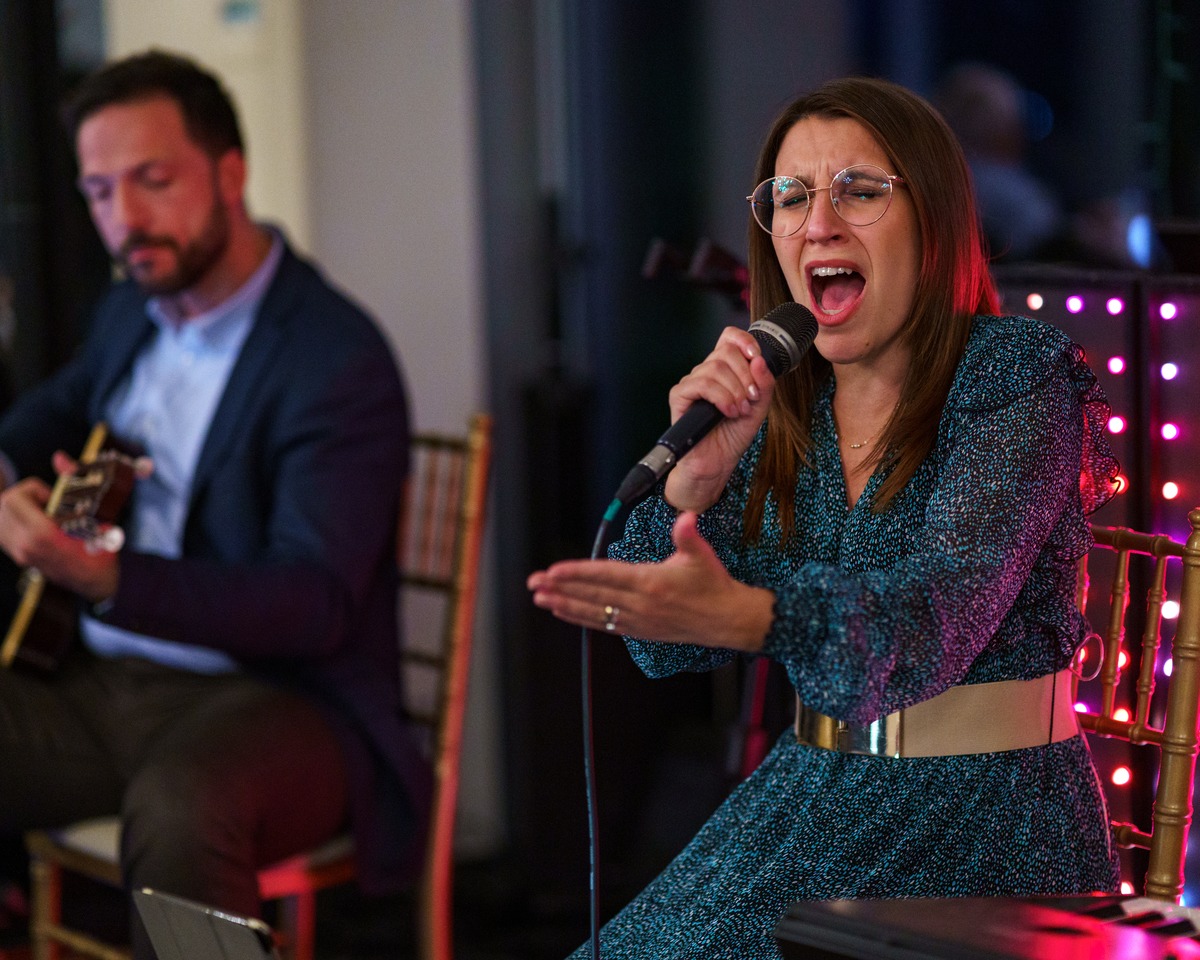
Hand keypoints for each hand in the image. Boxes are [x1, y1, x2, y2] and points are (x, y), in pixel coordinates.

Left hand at [0, 460, 119, 603]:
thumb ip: (73, 482)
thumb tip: (58, 456)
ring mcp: (19, 553)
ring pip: (1, 515)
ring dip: (18, 507)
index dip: (34, 490)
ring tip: (42, 514)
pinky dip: (15, 520)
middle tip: (47, 503)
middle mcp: (24, 545)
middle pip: (5, 504)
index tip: (53, 498)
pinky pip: (4, 529)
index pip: (15, 498)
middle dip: (24, 495)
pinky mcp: (19, 557)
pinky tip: (36, 524)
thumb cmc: (101, 550)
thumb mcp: (96, 515)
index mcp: (42, 535)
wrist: (98, 583)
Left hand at [527, 511, 774, 651]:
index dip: (578, 573)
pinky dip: (581, 617)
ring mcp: (638, 620)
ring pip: (593, 612)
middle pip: (593, 595)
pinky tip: (563, 612)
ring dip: (565, 605)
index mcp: (651, 583)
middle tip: (534, 583)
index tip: (554, 570)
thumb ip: (689, 535)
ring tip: (540, 598)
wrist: (728, 620)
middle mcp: (640, 604)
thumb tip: (686, 517)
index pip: (606, 576)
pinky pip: (603, 624)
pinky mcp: (639, 630)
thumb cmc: (713, 585)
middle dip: (561, 588)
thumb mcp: (702, 556)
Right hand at [663, 326, 776, 512]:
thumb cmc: (733, 435)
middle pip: (726, 351)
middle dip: (745, 376)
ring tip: (740, 411)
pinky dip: (721, 397)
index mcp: (725, 370)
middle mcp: (706, 372)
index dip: (744, 341)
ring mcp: (692, 383)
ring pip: (715, 368)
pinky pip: (701, 384)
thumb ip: (764, 384)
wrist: (717, 463)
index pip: (729, 337)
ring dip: (735, 391)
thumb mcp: (759, 407)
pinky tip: (727, 412)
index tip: (757, 358)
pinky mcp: (679, 396)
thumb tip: (759, 360)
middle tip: (751, 399)